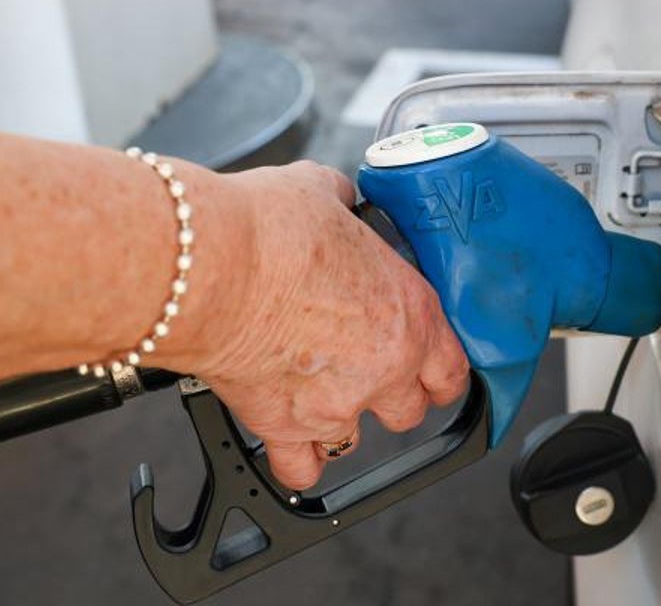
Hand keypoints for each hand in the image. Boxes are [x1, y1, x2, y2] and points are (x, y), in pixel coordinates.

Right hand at [178, 162, 469, 489]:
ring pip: (356, 439)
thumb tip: (335, 199)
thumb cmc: (266, 230)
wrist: (208, 265)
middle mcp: (383, 364)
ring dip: (343, 421)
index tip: (431, 372)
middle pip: (409, 409)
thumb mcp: (322, 192)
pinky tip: (291, 441)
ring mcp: (336, 402)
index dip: (441, 372)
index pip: (452, 367)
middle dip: (392, 394)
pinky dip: (295, 459)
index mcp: (409, 312)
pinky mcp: (282, 425)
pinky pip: (300, 468)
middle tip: (369, 370)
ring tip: (323, 392)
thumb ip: (342, 205)